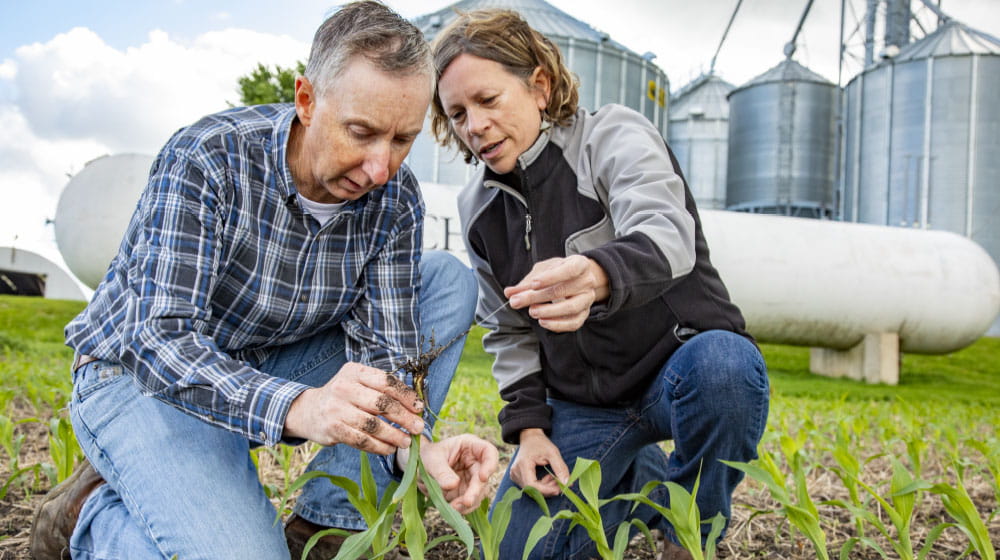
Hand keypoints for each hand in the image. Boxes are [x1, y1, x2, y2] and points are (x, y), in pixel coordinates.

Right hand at [283, 362, 423, 453]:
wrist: (309, 410)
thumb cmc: (344, 396)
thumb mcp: (359, 383)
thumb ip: (382, 389)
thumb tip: (415, 404)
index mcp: (355, 372)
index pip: (386, 382)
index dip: (406, 395)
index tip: (419, 408)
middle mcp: (344, 387)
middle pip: (381, 404)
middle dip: (404, 417)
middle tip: (418, 428)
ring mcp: (336, 409)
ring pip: (372, 425)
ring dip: (393, 435)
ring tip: (406, 442)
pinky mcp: (333, 429)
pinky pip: (361, 440)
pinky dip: (378, 447)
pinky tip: (389, 449)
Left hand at [398, 434, 499, 513]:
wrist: (417, 468)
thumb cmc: (425, 456)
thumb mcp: (430, 460)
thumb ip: (441, 472)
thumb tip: (453, 485)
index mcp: (469, 446)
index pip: (488, 451)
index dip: (490, 464)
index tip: (483, 477)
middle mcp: (475, 462)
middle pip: (484, 477)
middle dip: (476, 491)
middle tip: (466, 502)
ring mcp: (471, 478)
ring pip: (479, 492)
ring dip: (469, 502)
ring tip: (453, 507)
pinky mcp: (466, 492)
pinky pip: (470, 502)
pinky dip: (463, 508)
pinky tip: (453, 510)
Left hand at [504, 255, 608, 331]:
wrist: (579, 279)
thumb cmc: (560, 271)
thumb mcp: (544, 269)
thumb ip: (527, 282)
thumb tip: (509, 293)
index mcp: (580, 264)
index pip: (568, 270)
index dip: (550, 278)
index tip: (533, 284)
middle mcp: (587, 282)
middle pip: (563, 291)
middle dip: (537, 297)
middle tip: (517, 301)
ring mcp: (587, 299)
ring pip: (570, 308)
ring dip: (548, 312)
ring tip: (531, 312)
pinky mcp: (584, 314)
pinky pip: (574, 323)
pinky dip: (557, 325)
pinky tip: (543, 321)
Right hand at [510, 429, 568, 496]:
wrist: (530, 437)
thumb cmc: (540, 443)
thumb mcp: (553, 453)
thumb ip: (560, 468)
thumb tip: (567, 483)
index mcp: (523, 464)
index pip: (532, 485)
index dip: (546, 490)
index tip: (559, 489)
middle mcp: (515, 472)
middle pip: (532, 489)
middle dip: (548, 489)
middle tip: (561, 484)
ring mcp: (514, 475)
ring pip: (532, 490)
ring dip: (546, 487)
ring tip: (555, 478)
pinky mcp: (516, 477)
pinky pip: (530, 486)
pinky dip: (541, 485)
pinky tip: (548, 477)